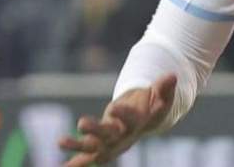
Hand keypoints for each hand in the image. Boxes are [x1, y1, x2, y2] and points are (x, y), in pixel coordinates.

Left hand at [59, 73, 176, 166]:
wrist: (143, 122)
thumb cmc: (152, 106)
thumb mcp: (161, 96)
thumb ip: (164, 87)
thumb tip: (173, 75)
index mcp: (138, 124)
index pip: (132, 120)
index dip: (124, 115)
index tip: (114, 107)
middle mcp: (123, 136)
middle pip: (109, 136)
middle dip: (95, 131)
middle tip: (81, 123)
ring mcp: (110, 143)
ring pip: (93, 147)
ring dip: (77, 145)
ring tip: (60, 141)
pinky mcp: (100, 145)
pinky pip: (87, 157)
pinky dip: (75, 162)